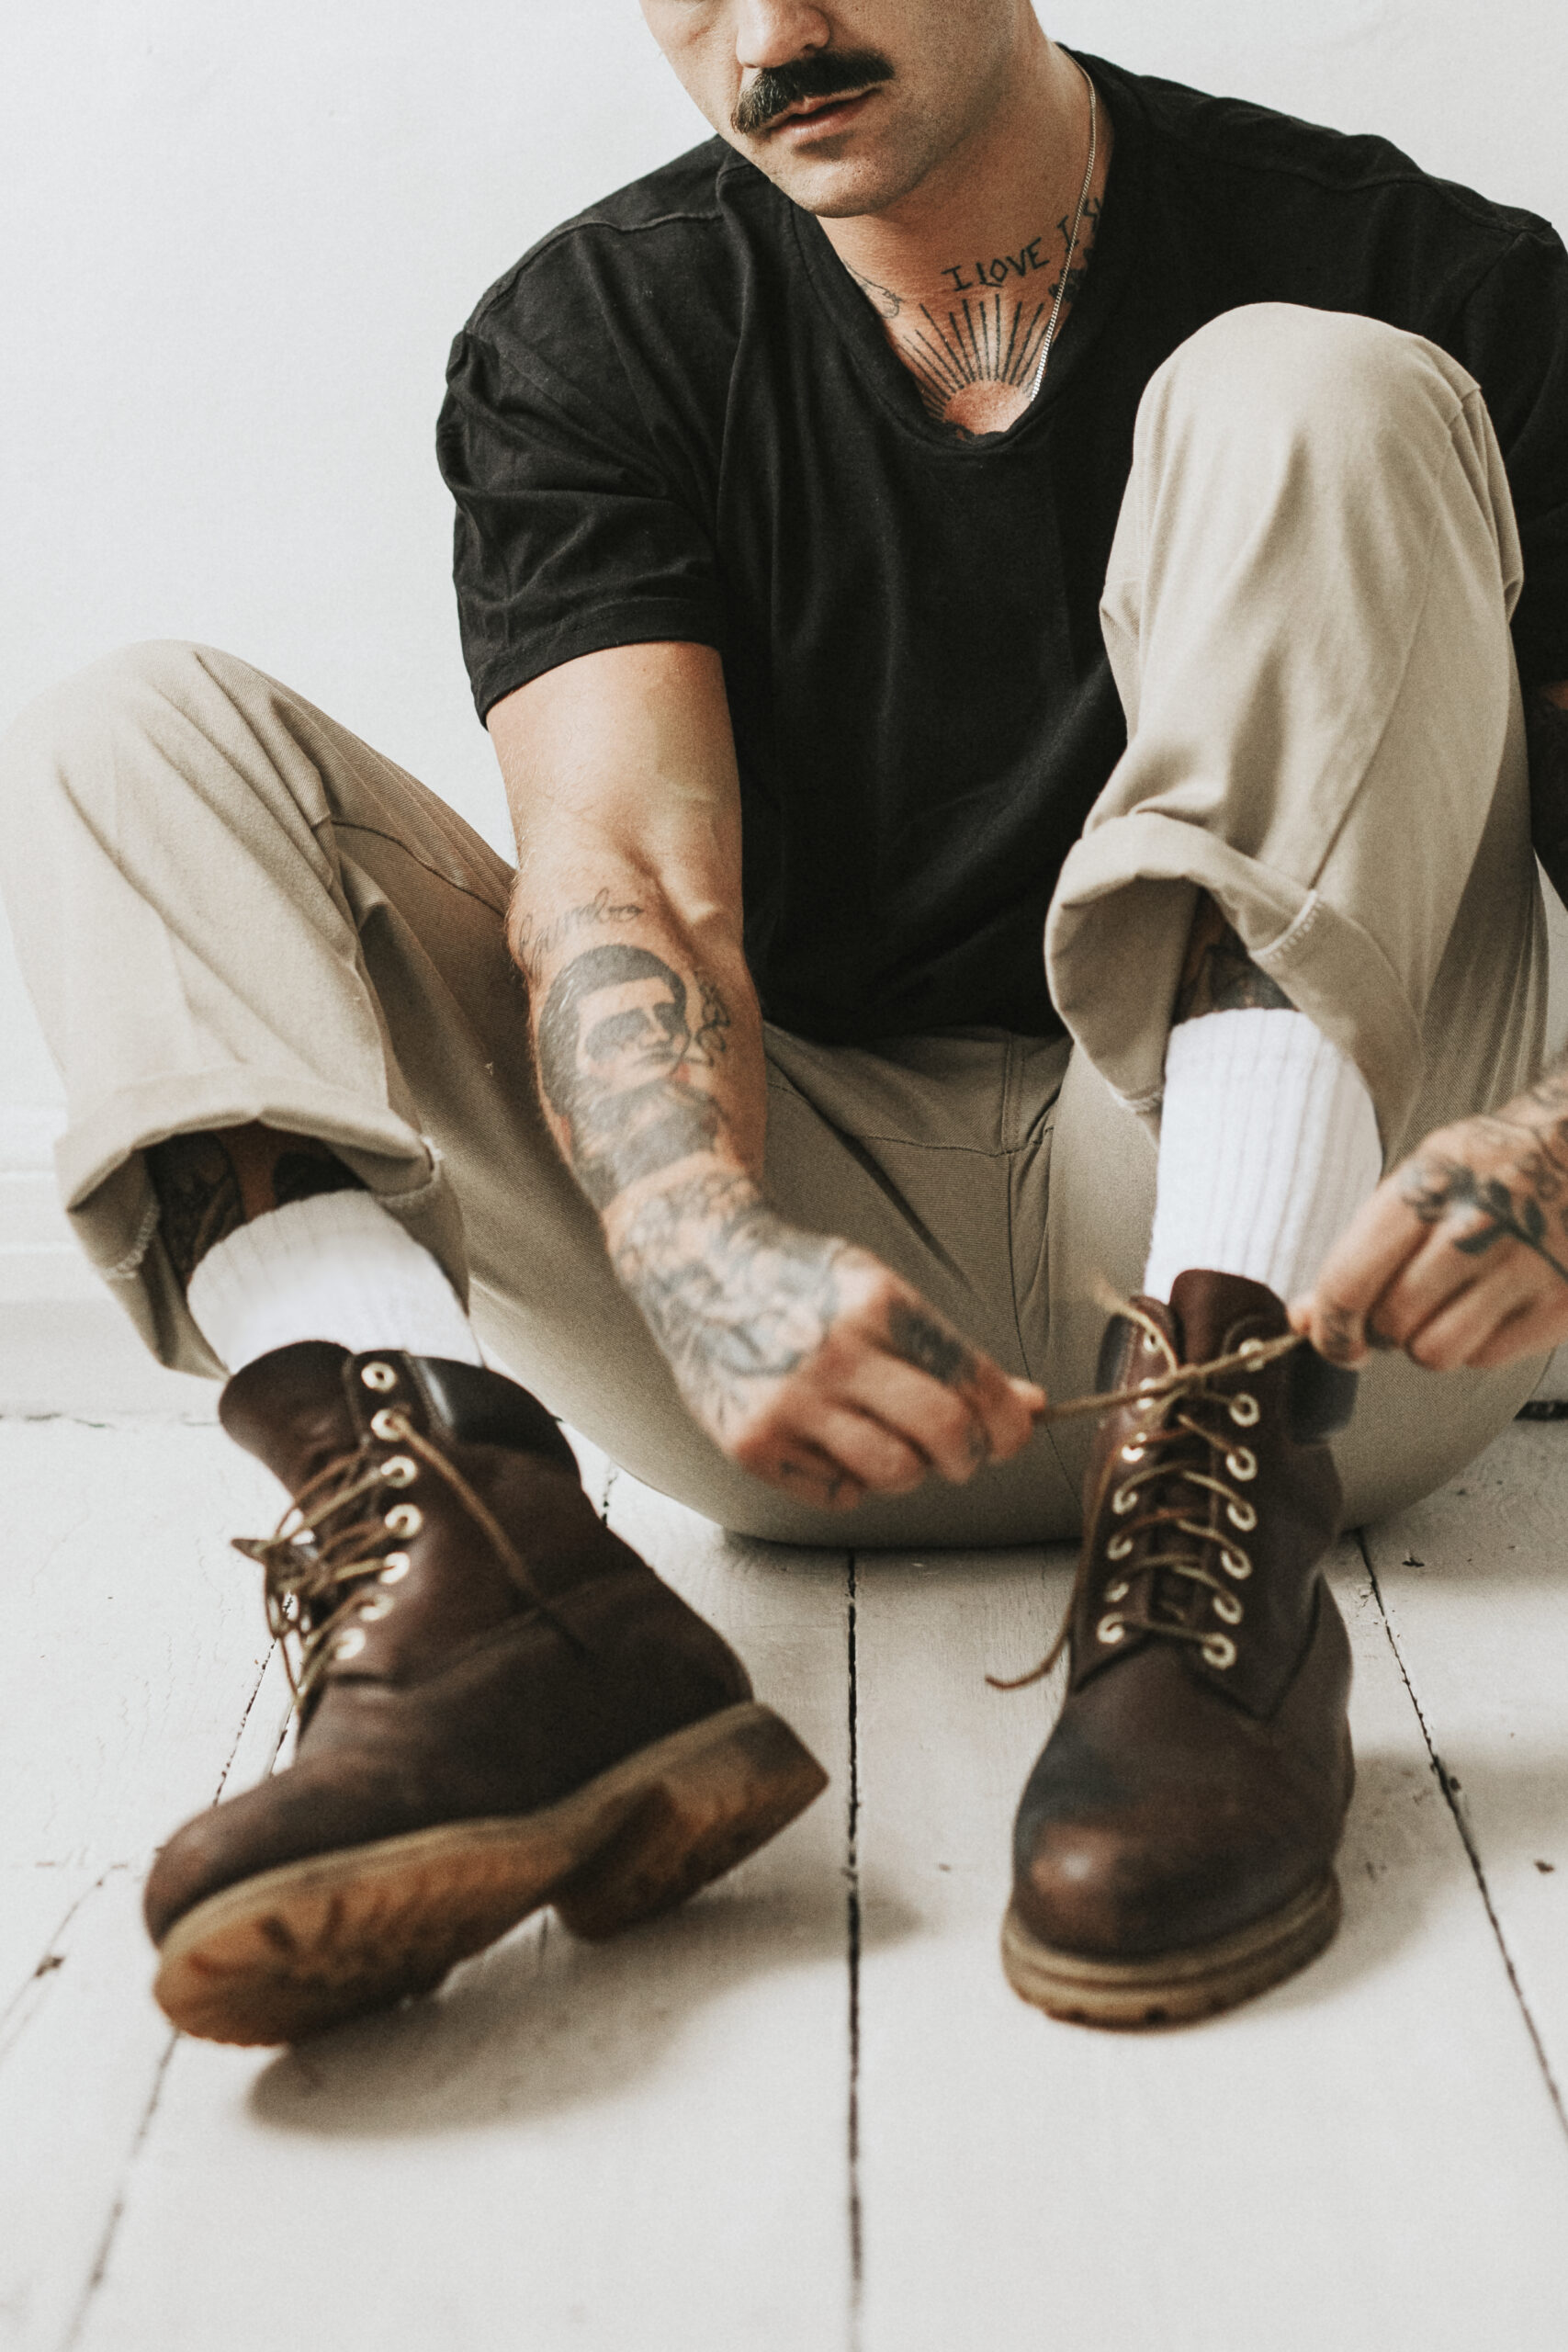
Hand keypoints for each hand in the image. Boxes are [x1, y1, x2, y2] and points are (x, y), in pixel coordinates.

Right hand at [609, 1168, 1044, 1509]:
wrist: (700, 1268)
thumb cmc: (805, 1283)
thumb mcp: (881, 1294)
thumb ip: (952, 1355)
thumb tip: (1031, 1407)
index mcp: (876, 1304)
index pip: (973, 1383)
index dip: (1008, 1422)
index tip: (1010, 1433)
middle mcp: (833, 1354)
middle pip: (944, 1437)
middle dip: (968, 1454)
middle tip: (959, 1451)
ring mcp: (788, 1403)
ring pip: (896, 1476)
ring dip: (908, 1470)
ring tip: (886, 1437)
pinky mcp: (753, 1444)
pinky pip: (838, 1495)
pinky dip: (849, 1478)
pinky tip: (829, 1439)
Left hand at [1291, 1073, 1567, 1371]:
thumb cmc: (1493, 1165)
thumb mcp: (1421, 1181)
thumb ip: (1361, 1249)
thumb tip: (1305, 1319)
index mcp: (1428, 1186)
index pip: (1352, 1280)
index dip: (1331, 1326)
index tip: (1333, 1339)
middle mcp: (1478, 1225)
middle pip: (1393, 1321)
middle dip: (1384, 1329)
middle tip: (1402, 1308)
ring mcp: (1527, 1266)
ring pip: (1437, 1352)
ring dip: (1428, 1343)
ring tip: (1444, 1309)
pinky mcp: (1562, 1303)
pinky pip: (1487, 1358)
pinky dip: (1477, 1344)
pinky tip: (1489, 1307)